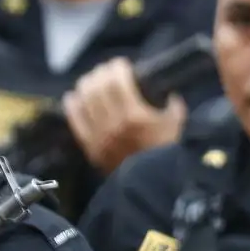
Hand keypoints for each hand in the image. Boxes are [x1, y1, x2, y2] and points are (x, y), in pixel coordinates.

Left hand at [65, 57, 187, 173]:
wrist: (154, 185)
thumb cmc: (167, 153)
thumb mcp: (176, 124)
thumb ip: (171, 103)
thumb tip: (166, 91)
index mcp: (135, 116)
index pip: (117, 80)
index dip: (117, 67)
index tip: (122, 64)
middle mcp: (114, 125)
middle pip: (97, 86)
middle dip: (102, 73)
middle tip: (108, 70)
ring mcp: (99, 137)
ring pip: (83, 99)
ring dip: (87, 84)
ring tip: (93, 81)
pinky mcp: (91, 147)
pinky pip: (75, 120)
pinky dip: (73, 105)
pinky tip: (74, 96)